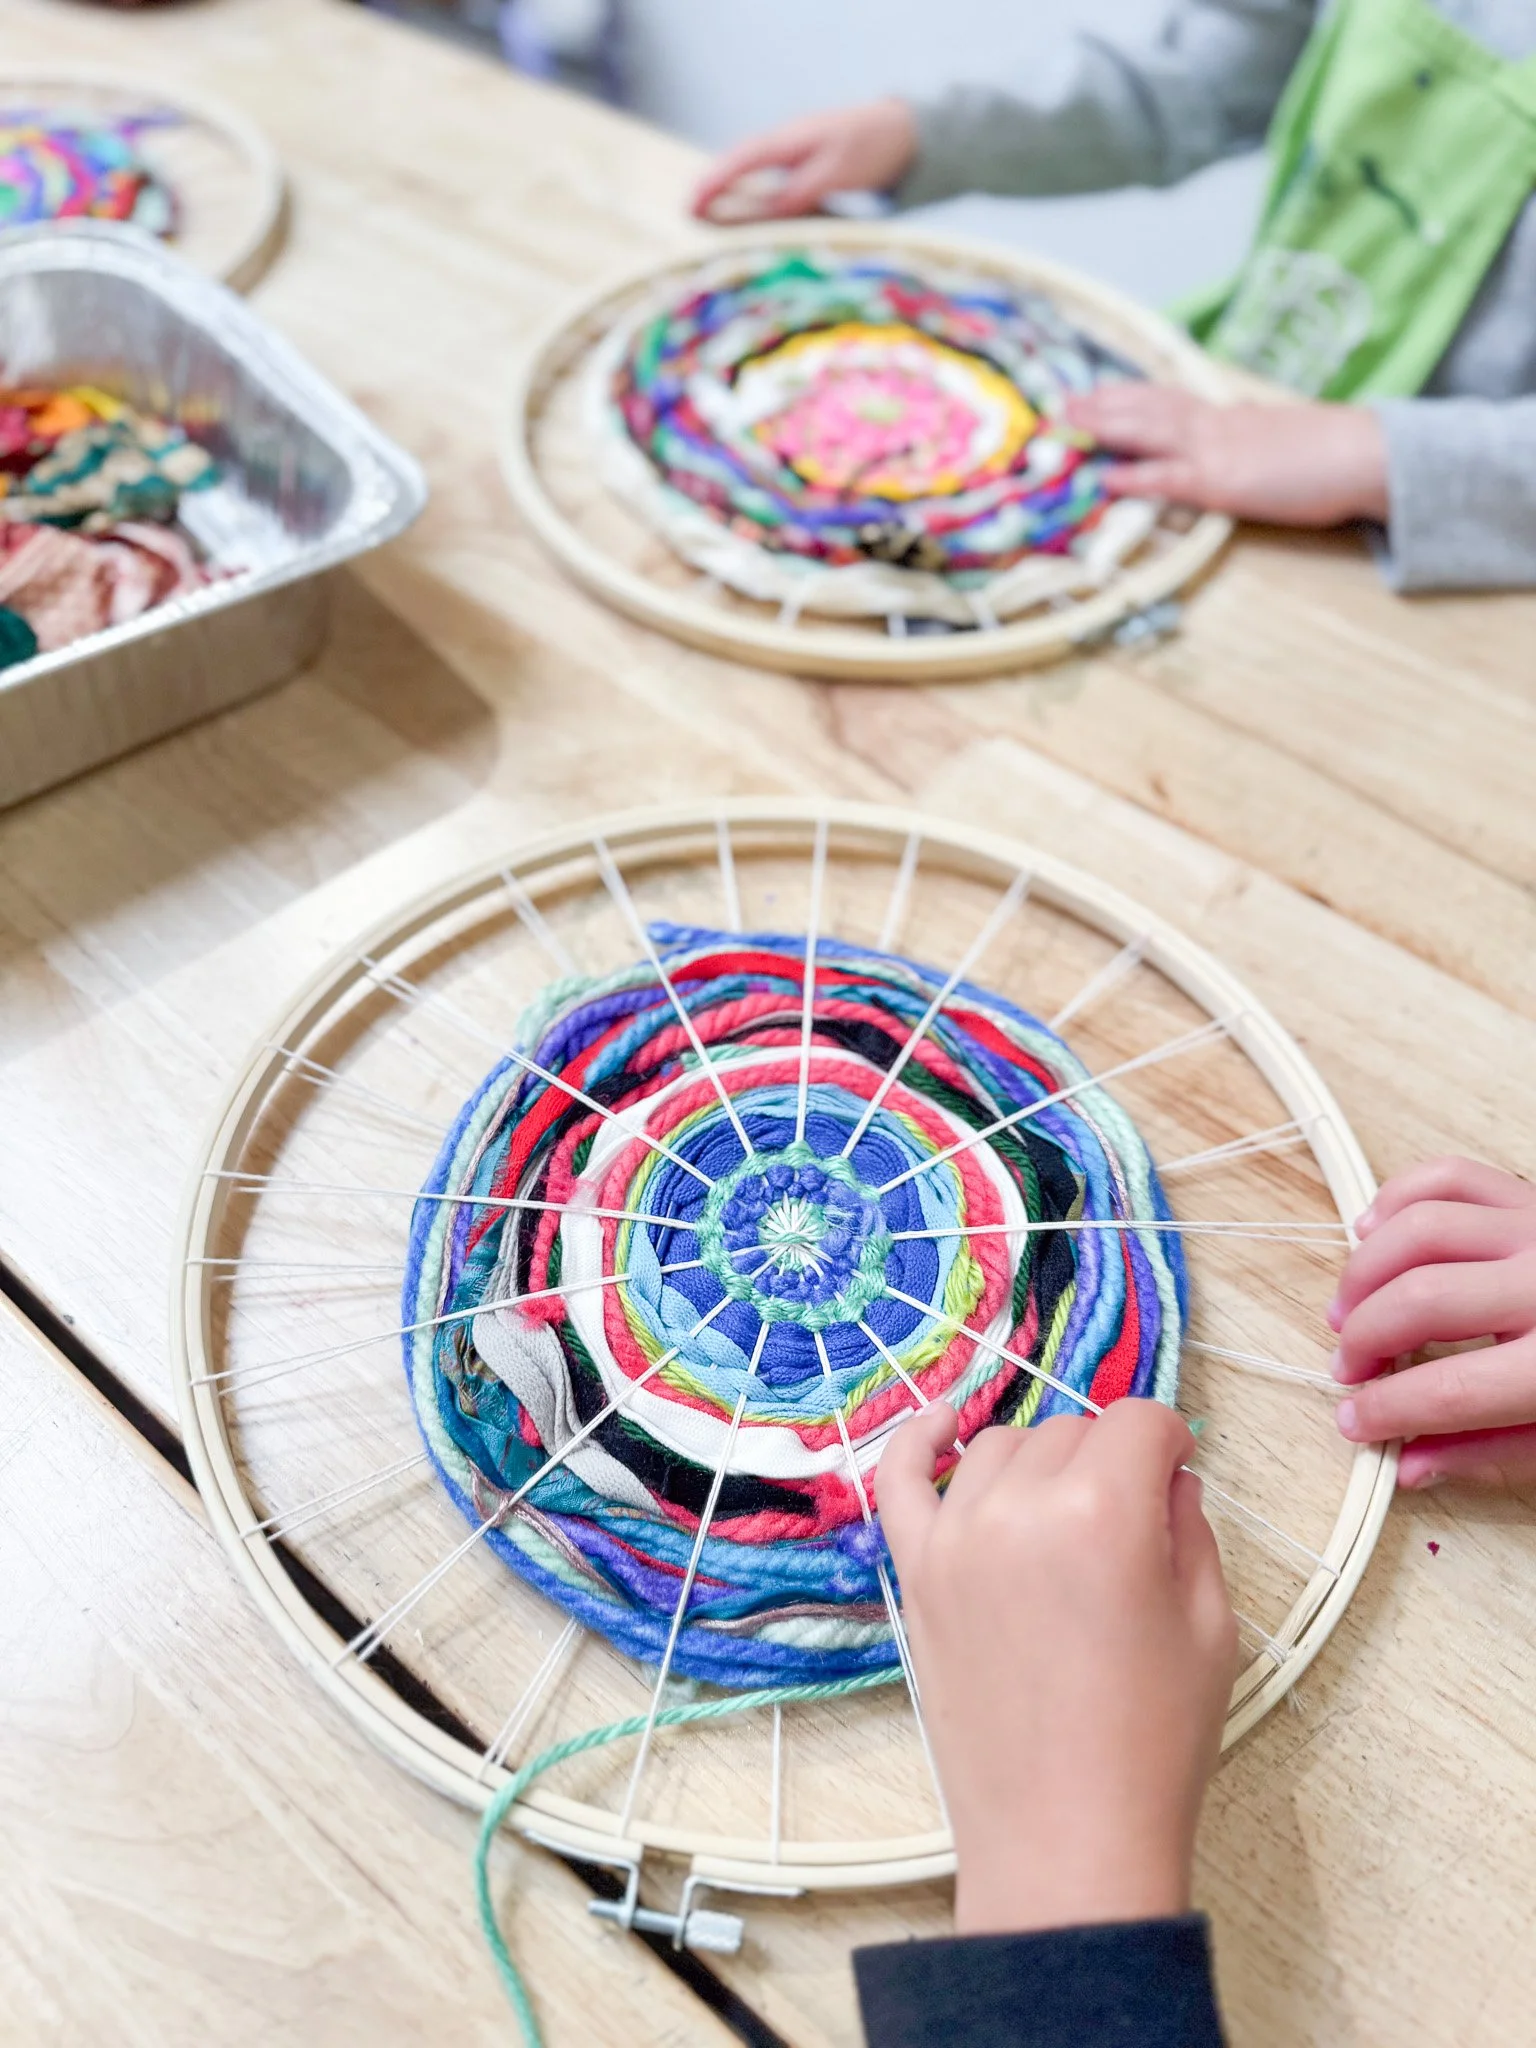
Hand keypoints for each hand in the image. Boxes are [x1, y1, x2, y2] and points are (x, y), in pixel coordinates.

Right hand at [690, 99, 917, 222]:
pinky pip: (768, 176)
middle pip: (739, 163)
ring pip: (752, 169)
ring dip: (728, 190)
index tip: (692, 203)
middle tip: (687, 212)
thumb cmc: (871, 147)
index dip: (715, 183)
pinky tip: (743, 207)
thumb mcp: (835, 173)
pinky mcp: (805, 163)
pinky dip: (750, 190)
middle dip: (712, 186)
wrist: (902, 131)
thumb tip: (766, 214)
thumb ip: (800, 192)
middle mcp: (786, 143)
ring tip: (704, 213)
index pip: (741, 161)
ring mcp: (795, 151)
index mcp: (789, 141)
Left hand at [877, 1399, 1236, 1934]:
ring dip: (1043, 1463)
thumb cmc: (1152, 1746)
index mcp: (1105, 1511)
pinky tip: (944, 1426)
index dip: (1171, 1440)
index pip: (1140, 1420)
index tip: (1178, 1473)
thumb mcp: (1209, 1628)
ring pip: (1002, 1447)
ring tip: (1070, 1518)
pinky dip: (919, 1440)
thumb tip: (1168, 1479)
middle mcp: (1020, 1506)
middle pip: (1072, 1430)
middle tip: (1135, 1522)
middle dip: (1113, 1459)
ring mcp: (956, 1538)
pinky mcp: (916, 1575)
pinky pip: (900, 1478)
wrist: (1067, 1843)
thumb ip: (1191, 1530)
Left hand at [1066, 387, 1387, 526]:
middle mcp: (1216, 425)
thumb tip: (1235, 450)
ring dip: (1105, 428)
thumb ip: (1248, 441)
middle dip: (1104, 405)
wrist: (1365, 453)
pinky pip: (1168, 478)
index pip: (1171, 399)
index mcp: (1229, 416)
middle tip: (1063, 403)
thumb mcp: (1279, 440)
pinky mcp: (1221, 482)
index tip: (1099, 390)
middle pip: (1149, 408)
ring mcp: (1215, 451)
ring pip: (1149, 432)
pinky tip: (1105, 477)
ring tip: (1069, 426)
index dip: (1131, 395)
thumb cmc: (1330, 454)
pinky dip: (1133, 477)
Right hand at [1331, 1158, 1535, 1488]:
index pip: (1446, 1390)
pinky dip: (1395, 1199)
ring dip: (1364, 1271)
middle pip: (1418, 1301)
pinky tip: (1370, 1233)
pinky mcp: (1532, 1195)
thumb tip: (1408, 1464)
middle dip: (1363, 1339)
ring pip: (1419, 1230)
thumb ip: (1487, 1451)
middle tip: (1347, 1368)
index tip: (1353, 1421)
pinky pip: (1446, 1178)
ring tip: (1349, 1309)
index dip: (1385, 1410)